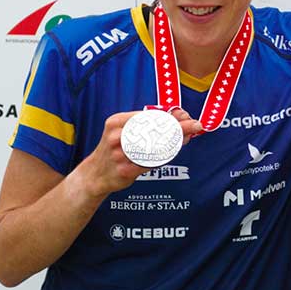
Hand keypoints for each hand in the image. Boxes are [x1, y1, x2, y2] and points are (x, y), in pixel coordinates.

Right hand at [79, 109, 201, 197]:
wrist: (95, 174)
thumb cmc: (115, 149)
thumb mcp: (124, 131)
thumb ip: (147, 124)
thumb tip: (178, 115)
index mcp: (116, 122)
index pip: (149, 116)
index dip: (171, 115)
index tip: (187, 115)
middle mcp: (117, 136)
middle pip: (154, 130)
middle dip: (178, 126)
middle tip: (195, 125)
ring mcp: (120, 154)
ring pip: (155, 146)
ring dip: (175, 141)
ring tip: (188, 137)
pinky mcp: (125, 170)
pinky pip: (151, 163)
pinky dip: (165, 157)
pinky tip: (173, 152)